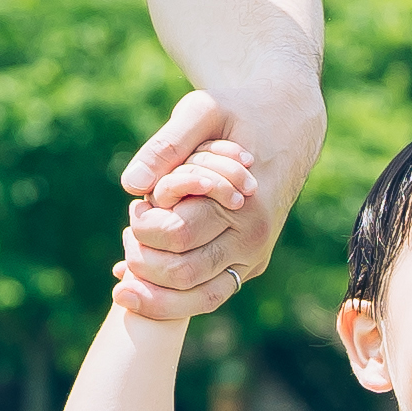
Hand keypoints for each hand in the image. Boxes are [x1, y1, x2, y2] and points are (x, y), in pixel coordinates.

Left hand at [114, 93, 287, 319]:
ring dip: (153, 292)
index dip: (144, 224)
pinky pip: (208, 295)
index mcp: (245, 206)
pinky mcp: (247, 266)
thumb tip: (131, 185)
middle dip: (143, 258)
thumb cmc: (239, 112)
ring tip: (124, 267)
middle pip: (182, 273)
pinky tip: (134, 282)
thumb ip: (167, 144)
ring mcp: (253, 259)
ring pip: (198, 299)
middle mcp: (254, 241)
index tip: (138, 203)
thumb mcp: (203, 111)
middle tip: (130, 230)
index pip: (176, 234)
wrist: (287, 125)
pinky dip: (170, 297)